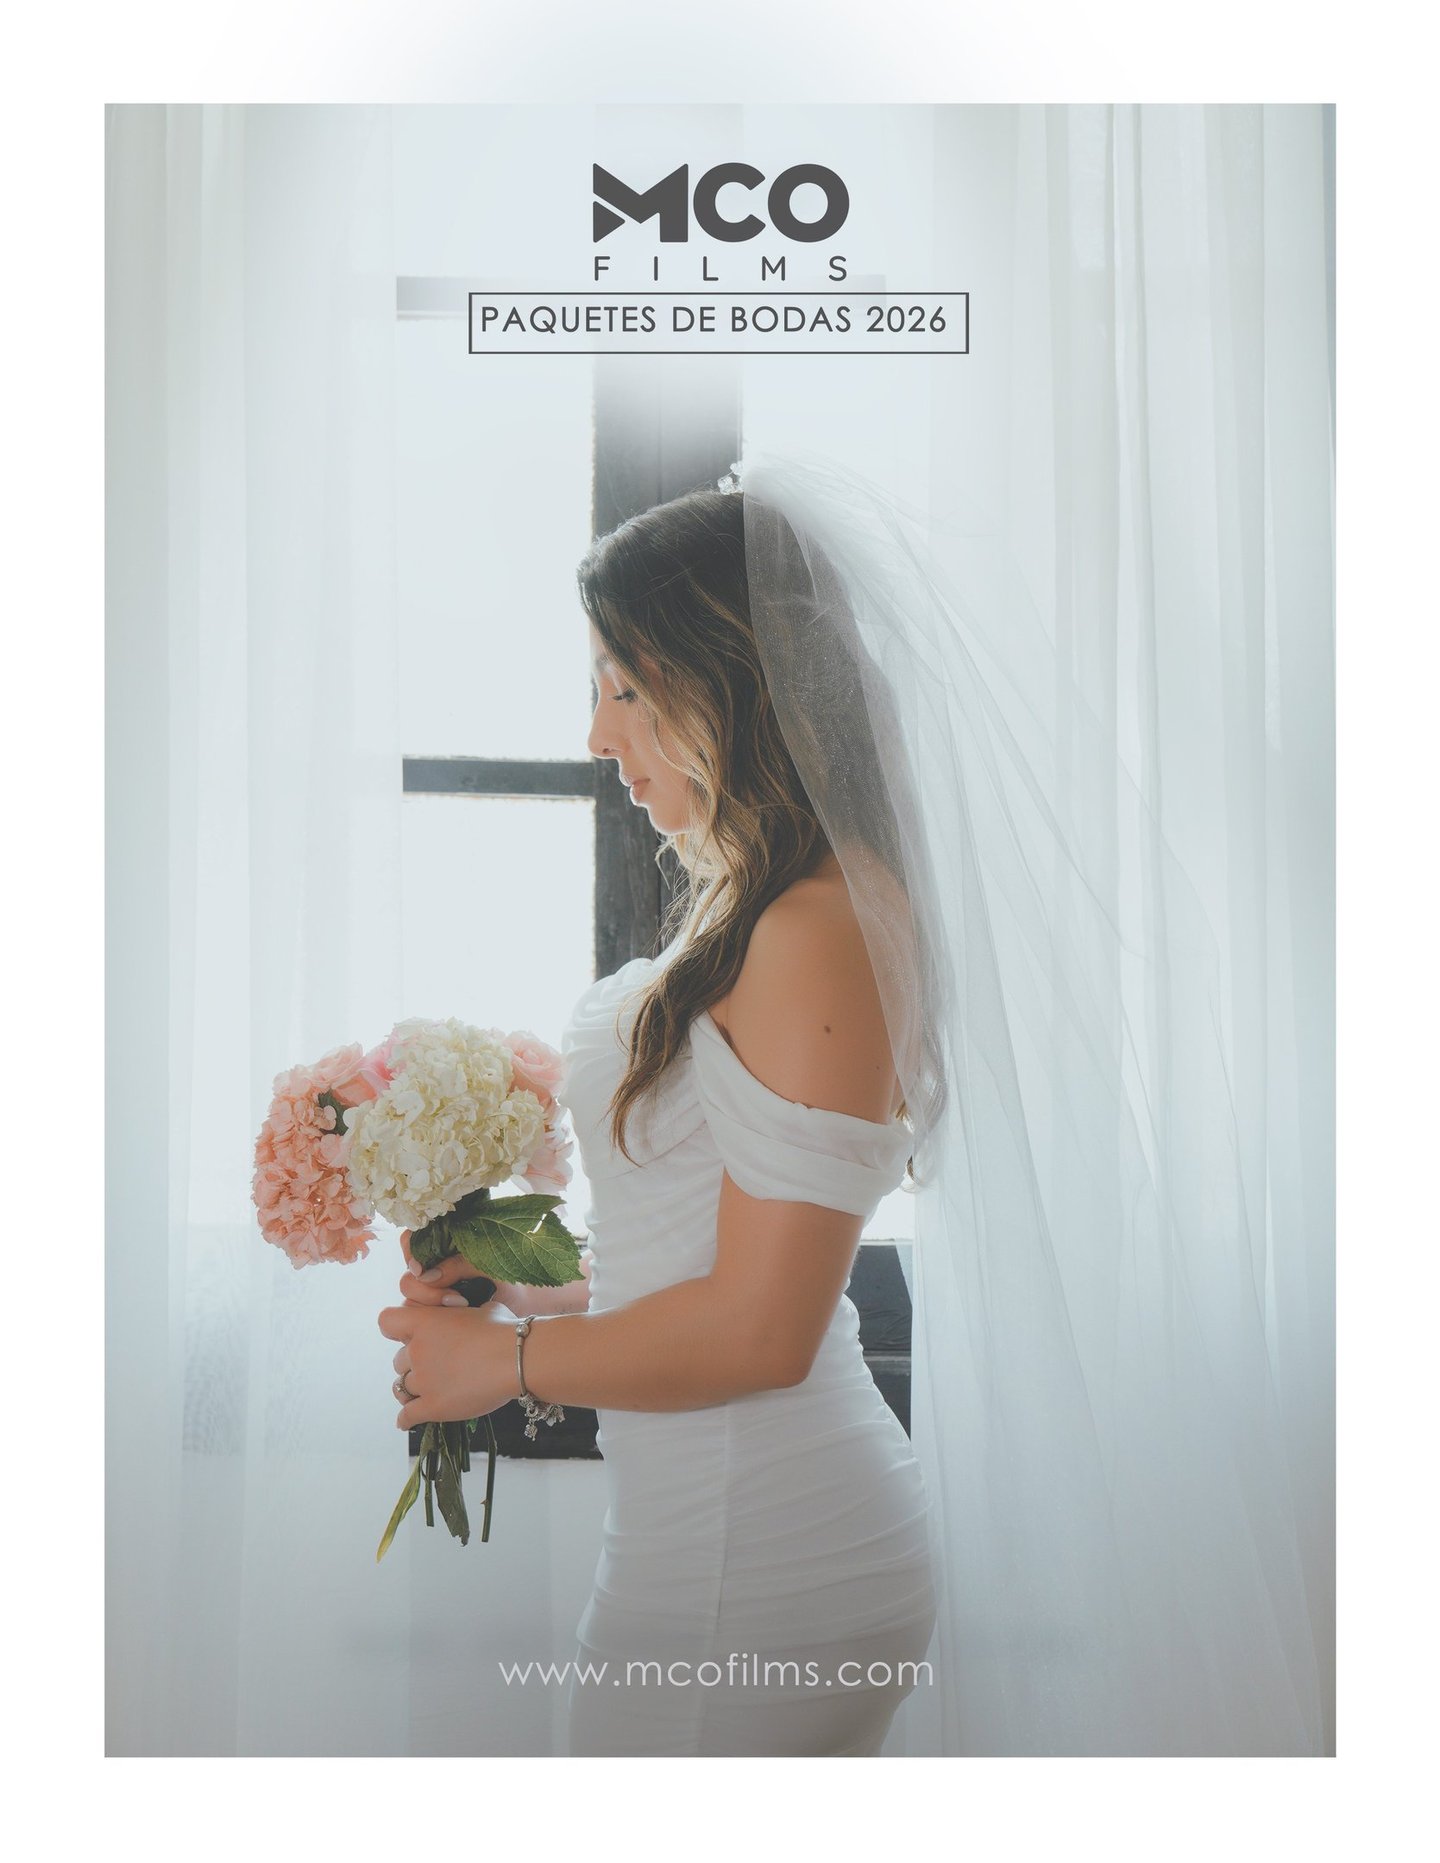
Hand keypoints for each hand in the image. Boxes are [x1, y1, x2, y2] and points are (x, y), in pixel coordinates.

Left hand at [379, 1294, 522, 1429]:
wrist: (519, 1359)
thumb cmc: (505, 1329)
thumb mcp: (480, 1308)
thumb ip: (460, 1314)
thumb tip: (462, 1314)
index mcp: (425, 1322)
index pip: (387, 1322)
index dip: (397, 1328)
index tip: (409, 1334)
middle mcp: (418, 1350)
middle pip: (398, 1361)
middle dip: (413, 1363)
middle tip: (435, 1366)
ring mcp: (424, 1380)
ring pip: (402, 1388)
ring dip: (413, 1389)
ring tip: (427, 1391)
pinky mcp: (434, 1407)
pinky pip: (407, 1416)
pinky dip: (406, 1419)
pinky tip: (408, 1421)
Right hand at [396, 1228, 527, 1313]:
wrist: (526, 1303)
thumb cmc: (511, 1275)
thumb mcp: (487, 1262)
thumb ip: (457, 1264)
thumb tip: (426, 1276)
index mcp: (445, 1244)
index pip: (413, 1240)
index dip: (411, 1252)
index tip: (422, 1270)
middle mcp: (436, 1267)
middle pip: (408, 1277)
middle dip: (425, 1291)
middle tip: (454, 1299)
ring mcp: (435, 1292)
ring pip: (412, 1301)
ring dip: (432, 1306)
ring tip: (462, 1306)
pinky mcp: (439, 1314)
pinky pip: (422, 1319)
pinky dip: (435, 1320)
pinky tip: (459, 1318)